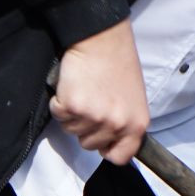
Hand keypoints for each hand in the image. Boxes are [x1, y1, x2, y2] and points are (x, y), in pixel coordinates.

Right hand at [49, 21, 148, 164]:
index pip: (120, 157)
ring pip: (71, 130)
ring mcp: (94, 117)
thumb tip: (111, 141)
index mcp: (136, 124)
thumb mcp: (134, 98)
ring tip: (83, 91)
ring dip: (72, 114)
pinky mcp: (73, 106)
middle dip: (86, 127)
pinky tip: (72, 85)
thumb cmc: (118, 63)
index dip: (107, 148)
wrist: (102, 38)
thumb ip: (125, 122)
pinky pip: (58, 115)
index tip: (102, 140)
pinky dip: (59, 102)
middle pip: (90, 145)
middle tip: (91, 101)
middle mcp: (117, 124)